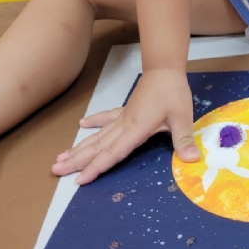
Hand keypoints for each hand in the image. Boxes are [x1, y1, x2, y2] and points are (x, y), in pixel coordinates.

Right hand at [51, 68, 199, 184]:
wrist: (164, 67)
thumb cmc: (173, 91)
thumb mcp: (182, 116)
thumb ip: (184, 138)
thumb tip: (192, 159)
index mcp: (136, 129)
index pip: (113, 153)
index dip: (96, 168)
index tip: (80, 180)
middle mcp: (124, 124)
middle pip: (97, 146)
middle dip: (77, 160)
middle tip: (55, 171)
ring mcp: (123, 116)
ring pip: (97, 135)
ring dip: (79, 147)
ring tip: (60, 158)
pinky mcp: (126, 109)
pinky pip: (106, 119)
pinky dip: (94, 122)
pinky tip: (82, 125)